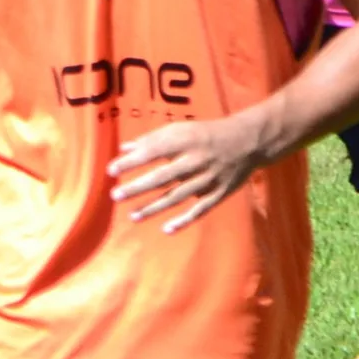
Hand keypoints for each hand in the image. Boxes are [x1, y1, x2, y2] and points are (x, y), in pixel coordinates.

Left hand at [108, 111, 267, 231]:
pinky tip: (166, 229)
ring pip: (178, 196)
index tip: (111, 170)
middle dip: (138, 187)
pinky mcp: (219, 193)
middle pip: (163, 177)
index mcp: (185, 141)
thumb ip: (152, 139)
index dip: (132, 162)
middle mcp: (196, 160)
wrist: (248, 141)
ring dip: (154, 207)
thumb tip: (124, 148)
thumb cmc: (206, 134)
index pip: (153, 152)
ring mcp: (208, 178)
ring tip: (133, 216)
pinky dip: (184, 220)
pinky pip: (200, 209)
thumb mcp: (181, 129)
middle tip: (115, 195)